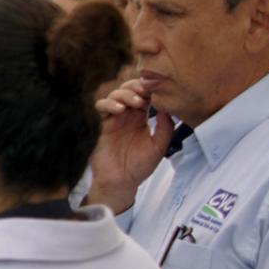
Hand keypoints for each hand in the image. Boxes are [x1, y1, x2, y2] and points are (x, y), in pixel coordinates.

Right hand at [87, 79, 175, 213]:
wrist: (120, 181)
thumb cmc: (139, 166)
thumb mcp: (159, 147)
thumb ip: (165, 128)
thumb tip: (168, 108)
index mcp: (142, 118)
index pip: (145, 95)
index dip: (150, 89)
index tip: (158, 90)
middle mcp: (128, 115)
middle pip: (129, 89)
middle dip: (137, 87)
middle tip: (146, 93)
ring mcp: (114, 119)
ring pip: (116, 94)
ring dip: (125, 94)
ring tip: (136, 103)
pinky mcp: (102, 124)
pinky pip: (101, 106)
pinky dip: (109, 103)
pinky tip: (120, 110)